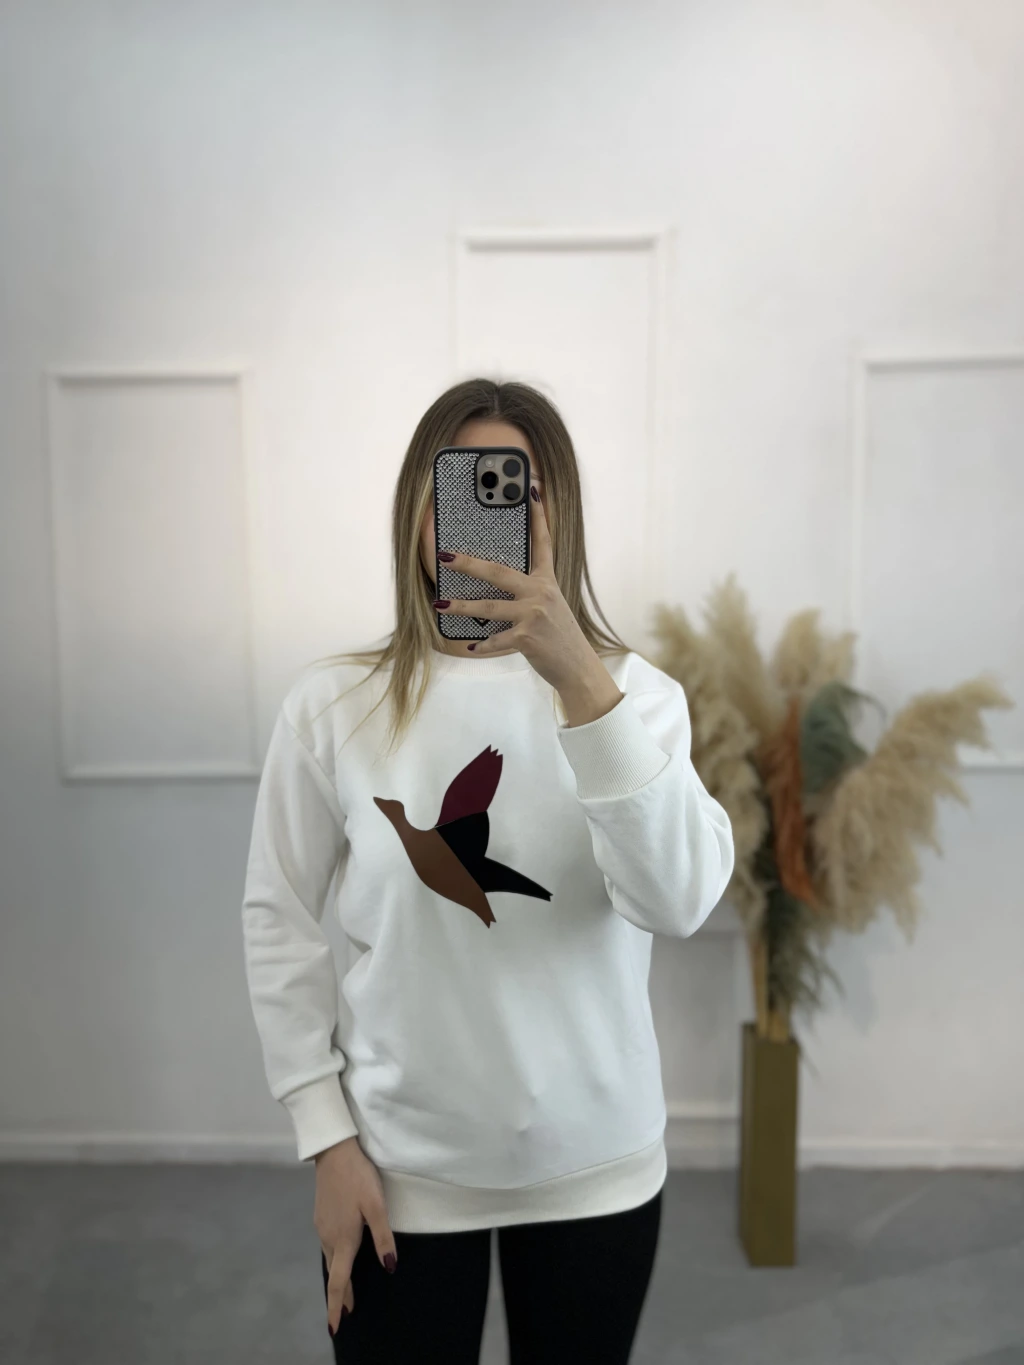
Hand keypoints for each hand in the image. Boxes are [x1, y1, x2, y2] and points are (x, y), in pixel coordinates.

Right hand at [315, 1136, 396, 1335]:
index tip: (335, 1327)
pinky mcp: (321, 1214)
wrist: (334, 1151)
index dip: (337, 1305)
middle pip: (334, 1272)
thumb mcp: (377, 1205)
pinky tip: (340, 1254)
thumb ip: (383, 1238)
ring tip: (344, 1289)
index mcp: (343, 1239)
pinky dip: (333, 1258)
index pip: (339, 1281)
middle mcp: (329, 1236)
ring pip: (329, 1257)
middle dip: (339, 1294)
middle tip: (345, 1312)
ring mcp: (322, 1225)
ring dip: (337, 1276)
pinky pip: (327, 1244)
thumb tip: (390, 1268)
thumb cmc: (358, 1177)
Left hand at [434, 486, 622, 723]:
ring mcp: (533, 614)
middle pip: (498, 571)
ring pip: (488, 606)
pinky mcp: (527, 637)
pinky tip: (471, 646)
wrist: (578, 667)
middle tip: (444, 556)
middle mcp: (541, 593)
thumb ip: (530, 593)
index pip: (543, 542)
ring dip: (461, 606)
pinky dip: (482, 645)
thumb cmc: (560, 637)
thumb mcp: (551, 606)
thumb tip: (496, 586)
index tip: (531, 491)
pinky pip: (496, 639)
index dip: (538, 516)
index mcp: (547, 581)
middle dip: (468, 563)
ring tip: (440, 604)